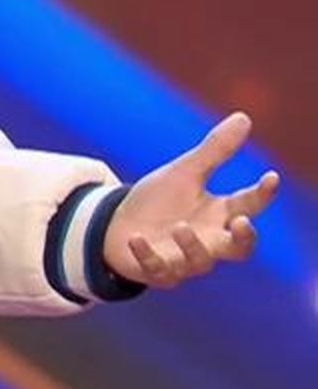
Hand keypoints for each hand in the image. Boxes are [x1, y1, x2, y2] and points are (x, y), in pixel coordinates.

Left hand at [103, 112, 279, 288]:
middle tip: (241, 221)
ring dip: (192, 246)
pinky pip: (158, 270)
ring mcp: (185, 260)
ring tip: (180, 226)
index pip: (249, 205)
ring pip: (200, 262)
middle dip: (243, 238)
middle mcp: (209, 240)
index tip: (270, 176)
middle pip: (239, 248)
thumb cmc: (160, 201)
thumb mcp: (185, 172)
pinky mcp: (158, 272)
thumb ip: (215, 151)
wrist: (119, 225)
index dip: (262, 194)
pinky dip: (148, 255)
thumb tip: (244, 117)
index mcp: (219, 214)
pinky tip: (137, 238)